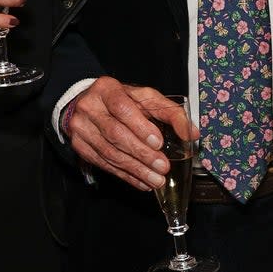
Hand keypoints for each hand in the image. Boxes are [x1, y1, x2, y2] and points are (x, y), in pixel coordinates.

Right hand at [65, 78, 193, 191]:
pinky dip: (126, 176)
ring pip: (110, 153)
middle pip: (115, 134)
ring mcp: (82, 129)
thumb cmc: (120, 100)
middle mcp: (90, 108)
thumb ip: (170, 112)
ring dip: (136, 170)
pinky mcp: (80, 147)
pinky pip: (105, 165)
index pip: (122, 108)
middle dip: (142, 153)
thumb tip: (191, 134)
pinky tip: (142, 182)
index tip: (158, 142)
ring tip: (157, 179)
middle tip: (162, 167)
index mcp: (107, 89)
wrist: (86, 104)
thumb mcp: (145, 98)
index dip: (140, 127)